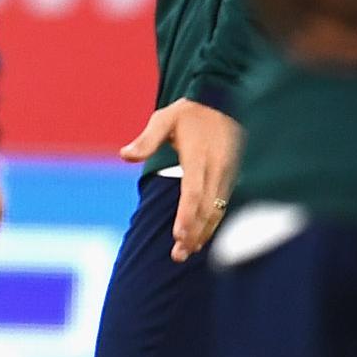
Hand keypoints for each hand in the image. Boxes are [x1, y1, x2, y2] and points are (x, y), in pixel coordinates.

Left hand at [122, 99, 240, 260]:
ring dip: (204, 232)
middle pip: (207, 207)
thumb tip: (124, 155)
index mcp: (200, 156)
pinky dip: (213, 222)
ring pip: (217, 209)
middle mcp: (217, 168)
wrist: (224, 101)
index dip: (188, 215)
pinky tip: (202, 237)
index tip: (179, 235)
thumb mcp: (164, 118)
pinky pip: (223, 204)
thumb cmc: (189, 113)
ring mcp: (228, 174)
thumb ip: (146, 139)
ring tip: (187, 252)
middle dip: (194, 233)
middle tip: (178, 255)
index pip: (194, 191)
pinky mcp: (231, 177)